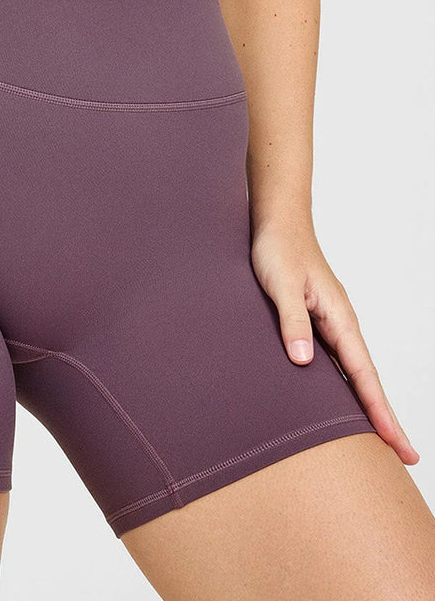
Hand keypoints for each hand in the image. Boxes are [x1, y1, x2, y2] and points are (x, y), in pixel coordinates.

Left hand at [250, 219, 418, 465]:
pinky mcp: (314, 320)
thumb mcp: (282, 286)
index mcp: (339, 318)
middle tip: (403, 455)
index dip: (379, 411)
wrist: (277, 225)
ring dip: (365, 403)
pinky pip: (335, 359)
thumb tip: (305, 361)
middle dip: (383, 417)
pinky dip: (343, 383)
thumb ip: (293, 322)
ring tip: (377, 437)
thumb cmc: (279, 251)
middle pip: (366, 379)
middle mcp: (340, 324)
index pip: (364, 375)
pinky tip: (339, 398)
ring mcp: (329, 323)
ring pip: (352, 372)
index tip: (396, 444)